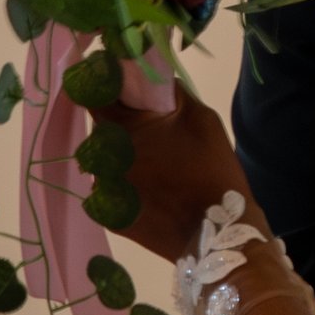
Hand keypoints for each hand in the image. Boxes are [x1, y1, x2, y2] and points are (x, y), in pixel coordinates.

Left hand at [111, 79, 250, 261]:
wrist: (218, 231)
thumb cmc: (211, 169)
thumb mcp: (202, 119)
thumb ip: (174, 94)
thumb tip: (156, 83)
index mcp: (123, 128)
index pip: (96, 98)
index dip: (105, 92)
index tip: (118, 93)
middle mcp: (104, 156)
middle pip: (101, 134)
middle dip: (119, 131)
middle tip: (148, 138)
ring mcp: (103, 189)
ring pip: (103, 166)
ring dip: (119, 163)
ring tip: (152, 173)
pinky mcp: (109, 216)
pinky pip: (108, 195)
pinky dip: (123, 192)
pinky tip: (149, 197)